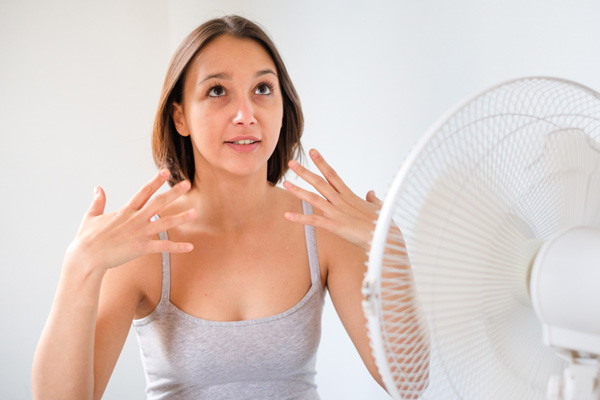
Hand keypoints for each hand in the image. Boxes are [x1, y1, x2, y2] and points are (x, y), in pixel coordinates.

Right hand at [65, 170, 196, 270]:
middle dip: (174, 193)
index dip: (156, 181)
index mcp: (125, 211)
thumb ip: (98, 201)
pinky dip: (177, 247)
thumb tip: (98, 188)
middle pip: (158, 203)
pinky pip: (163, 247)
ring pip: (164, 223)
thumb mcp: (91, 216)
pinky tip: (190, 247)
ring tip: (195, 212)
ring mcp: (139, 233)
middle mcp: (135, 219)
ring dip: (181, 218)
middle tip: (188, 184)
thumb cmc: (86, 238)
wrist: (86, 257)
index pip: (144, 191)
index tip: (166, 171)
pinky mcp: (141, 248)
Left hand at [283, 149, 381, 248]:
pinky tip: (287, 215)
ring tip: (285, 183)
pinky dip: (300, 218)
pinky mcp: (336, 226)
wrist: (387, 237)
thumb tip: (370, 193)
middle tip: (292, 162)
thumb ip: (372, 199)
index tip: (313, 152)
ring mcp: (338, 213)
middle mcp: (341, 201)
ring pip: (314, 198)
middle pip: (320, 182)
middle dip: (305, 172)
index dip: (322, 163)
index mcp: (349, 195)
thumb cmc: (383, 224)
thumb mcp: (377, 207)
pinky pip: (314, 221)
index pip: (333, 175)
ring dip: (298, 190)